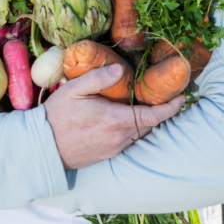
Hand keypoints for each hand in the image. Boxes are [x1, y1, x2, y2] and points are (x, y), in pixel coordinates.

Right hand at [44, 64, 184, 169]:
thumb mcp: (73, 90)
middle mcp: (118, 138)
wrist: (41, 148)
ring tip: (148, 104)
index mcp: (114, 120)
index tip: (182, 97)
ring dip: (147, 121)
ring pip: (140, 134)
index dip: (171, 107)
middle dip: (161, 111)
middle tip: (166, 95)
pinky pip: (129, 141)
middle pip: (150, 124)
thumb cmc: (56, 116)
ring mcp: (113, 148)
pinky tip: (128, 118)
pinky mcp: (107, 155)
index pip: (153, 116)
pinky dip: (134, 129)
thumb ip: (97, 78)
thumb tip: (120, 68)